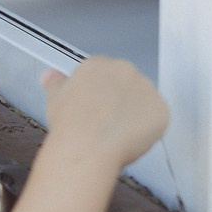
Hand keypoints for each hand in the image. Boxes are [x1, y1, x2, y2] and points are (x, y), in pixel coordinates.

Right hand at [42, 57, 168, 171]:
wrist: (87, 146)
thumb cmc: (71, 125)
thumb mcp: (54, 98)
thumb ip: (55, 82)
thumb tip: (50, 75)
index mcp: (99, 64)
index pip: (104, 74)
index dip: (99, 95)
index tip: (95, 108)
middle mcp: (125, 70)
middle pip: (126, 85)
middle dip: (119, 102)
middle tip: (104, 123)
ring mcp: (146, 89)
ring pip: (143, 103)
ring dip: (134, 115)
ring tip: (115, 135)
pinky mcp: (161, 110)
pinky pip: (157, 120)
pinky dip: (148, 131)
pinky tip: (129, 139)